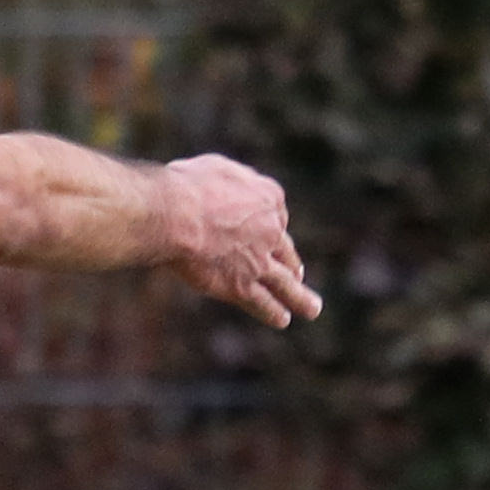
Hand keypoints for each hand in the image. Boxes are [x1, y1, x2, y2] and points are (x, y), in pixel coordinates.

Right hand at [161, 155, 318, 327]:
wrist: (178, 214)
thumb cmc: (187, 187)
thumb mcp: (216, 169)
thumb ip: (231, 182)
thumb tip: (230, 189)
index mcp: (268, 198)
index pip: (274, 215)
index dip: (266, 225)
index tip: (260, 232)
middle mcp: (271, 230)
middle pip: (284, 249)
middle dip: (291, 262)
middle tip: (298, 273)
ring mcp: (259, 260)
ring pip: (285, 282)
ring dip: (300, 297)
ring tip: (312, 309)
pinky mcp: (241, 285)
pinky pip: (262, 302)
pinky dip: (272, 312)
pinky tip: (282, 319)